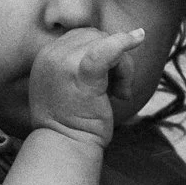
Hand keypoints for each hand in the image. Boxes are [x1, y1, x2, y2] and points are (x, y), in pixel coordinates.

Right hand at [28, 26, 144, 146]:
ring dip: (122, 68)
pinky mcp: (82, 75)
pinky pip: (108, 50)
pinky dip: (125, 42)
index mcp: (45, 57)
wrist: (65, 148)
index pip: (81, 37)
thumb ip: (79, 63)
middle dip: (114, 59)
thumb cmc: (71, 123)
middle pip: (95, 36)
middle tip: (116, 90)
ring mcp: (64, 63)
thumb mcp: (67, 87)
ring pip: (107, 43)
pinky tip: (140, 37)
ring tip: (118, 94)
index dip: (101, 52)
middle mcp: (51, 55)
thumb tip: (114, 43)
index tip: (106, 81)